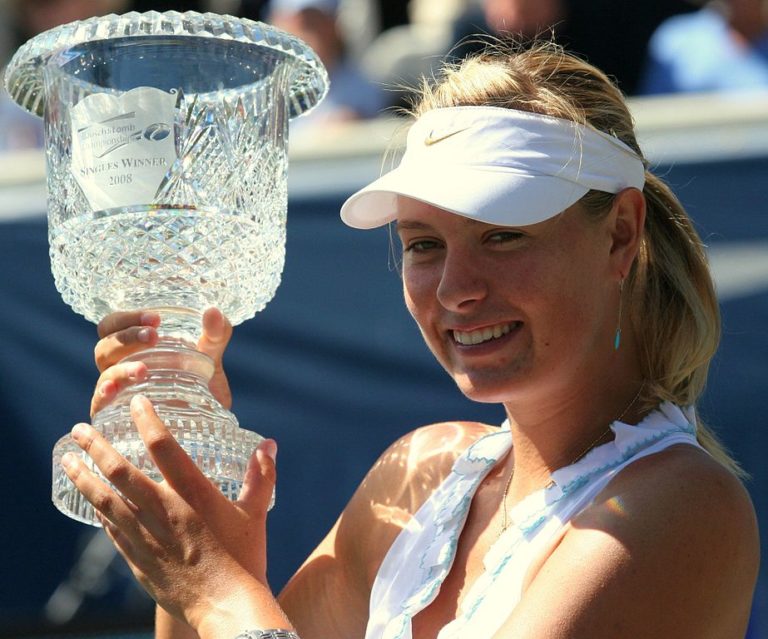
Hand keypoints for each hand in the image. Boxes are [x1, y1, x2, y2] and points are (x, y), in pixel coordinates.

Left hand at [62, 395, 278, 630]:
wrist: (226, 605)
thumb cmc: (245, 556)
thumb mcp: (256, 511)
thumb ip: (261, 475)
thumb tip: (269, 445)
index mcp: (192, 493)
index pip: (163, 445)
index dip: (147, 420)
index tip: (135, 403)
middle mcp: (163, 510)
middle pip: (120, 470)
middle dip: (95, 446)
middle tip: (79, 429)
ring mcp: (146, 536)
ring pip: (105, 500)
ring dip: (83, 477)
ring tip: (67, 460)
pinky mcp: (138, 559)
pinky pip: (111, 529)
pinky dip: (99, 511)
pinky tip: (91, 503)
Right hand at [91, 308, 233, 415]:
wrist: (213, 417)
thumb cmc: (203, 379)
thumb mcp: (212, 354)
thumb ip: (216, 334)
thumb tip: (213, 312)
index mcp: (134, 345)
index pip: (114, 325)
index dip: (127, 318)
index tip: (156, 318)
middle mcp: (120, 365)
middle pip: (105, 346)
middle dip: (127, 338)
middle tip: (153, 336)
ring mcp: (118, 390)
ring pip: (105, 372)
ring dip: (121, 368)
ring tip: (143, 369)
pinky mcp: (118, 415)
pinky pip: (99, 404)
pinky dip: (102, 395)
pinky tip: (112, 391)